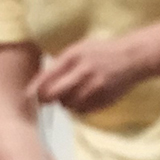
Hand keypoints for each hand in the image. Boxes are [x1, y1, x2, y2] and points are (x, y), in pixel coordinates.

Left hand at [27, 35, 145, 113]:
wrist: (132, 58)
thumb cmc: (103, 52)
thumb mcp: (80, 48)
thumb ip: (62, 63)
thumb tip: (41, 82)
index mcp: (74, 56)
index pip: (47, 77)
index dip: (35, 89)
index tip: (27, 96)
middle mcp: (83, 72)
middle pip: (54, 95)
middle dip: (47, 99)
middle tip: (46, 100)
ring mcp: (94, 87)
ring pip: (68, 105)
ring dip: (65, 103)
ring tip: (71, 94)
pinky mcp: (103, 99)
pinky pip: (83, 111)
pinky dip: (79, 108)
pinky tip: (83, 98)